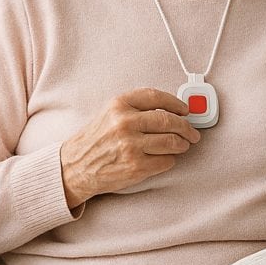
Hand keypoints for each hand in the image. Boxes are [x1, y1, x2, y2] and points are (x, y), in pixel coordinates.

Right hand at [60, 88, 200, 208]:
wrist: (73, 167)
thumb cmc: (96, 139)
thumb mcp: (111, 113)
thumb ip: (138, 108)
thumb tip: (175, 110)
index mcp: (119, 105)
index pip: (157, 97)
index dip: (177, 103)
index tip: (186, 110)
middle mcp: (124, 123)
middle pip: (169, 121)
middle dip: (187, 127)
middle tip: (193, 133)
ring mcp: (130, 146)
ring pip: (172, 141)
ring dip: (182, 144)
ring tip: (183, 145)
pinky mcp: (135, 166)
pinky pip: (166, 161)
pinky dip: (170, 160)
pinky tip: (164, 158)